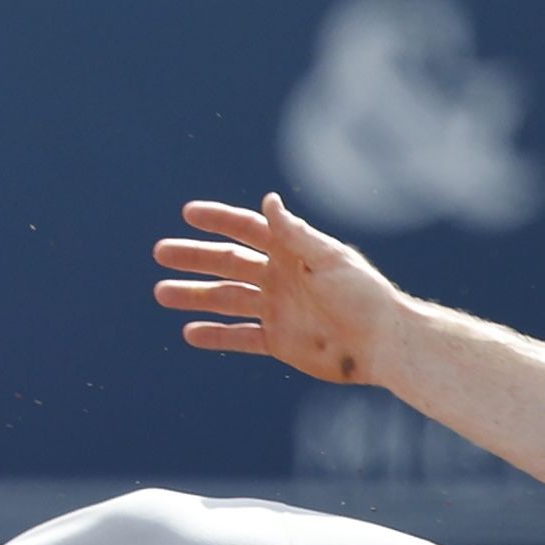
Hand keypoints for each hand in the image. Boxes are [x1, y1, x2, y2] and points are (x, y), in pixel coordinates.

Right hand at [152, 193, 414, 386]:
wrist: (383, 345)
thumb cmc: (364, 296)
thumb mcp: (329, 259)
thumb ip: (295, 233)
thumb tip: (269, 200)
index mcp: (292, 251)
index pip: (248, 229)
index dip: (218, 220)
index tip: (188, 214)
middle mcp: (280, 277)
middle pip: (228, 263)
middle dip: (195, 258)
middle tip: (161, 253)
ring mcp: (278, 309)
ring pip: (227, 299)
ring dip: (195, 295)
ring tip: (162, 292)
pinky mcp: (280, 341)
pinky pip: (240, 336)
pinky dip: (216, 335)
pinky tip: (190, 333)